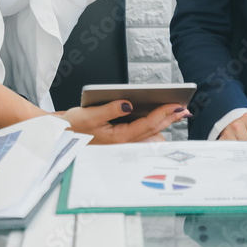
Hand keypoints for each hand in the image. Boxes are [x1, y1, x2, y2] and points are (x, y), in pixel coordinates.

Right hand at [58, 101, 189, 144]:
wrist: (62, 137)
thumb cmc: (74, 126)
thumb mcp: (89, 114)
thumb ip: (110, 109)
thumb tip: (128, 104)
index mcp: (117, 137)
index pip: (147, 124)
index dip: (163, 113)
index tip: (176, 104)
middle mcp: (123, 142)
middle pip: (153, 130)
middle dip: (170, 118)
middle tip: (185, 108)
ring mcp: (123, 143)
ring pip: (150, 135)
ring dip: (164, 124)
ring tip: (177, 113)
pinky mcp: (121, 140)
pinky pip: (143, 135)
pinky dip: (154, 127)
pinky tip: (160, 119)